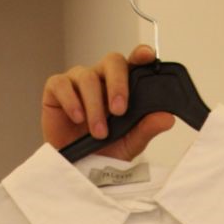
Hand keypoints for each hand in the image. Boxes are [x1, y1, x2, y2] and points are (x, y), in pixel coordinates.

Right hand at [42, 45, 174, 160]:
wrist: (76, 168)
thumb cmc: (102, 151)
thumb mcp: (129, 143)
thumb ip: (147, 129)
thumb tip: (167, 118)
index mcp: (122, 85)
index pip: (133, 62)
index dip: (140, 55)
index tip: (147, 57)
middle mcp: (101, 77)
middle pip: (112, 62)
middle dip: (118, 84)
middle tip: (119, 110)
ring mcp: (78, 81)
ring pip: (87, 77)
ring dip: (95, 107)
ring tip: (99, 133)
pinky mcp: (56, 88)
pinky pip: (62, 84)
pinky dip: (71, 101)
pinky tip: (77, 118)